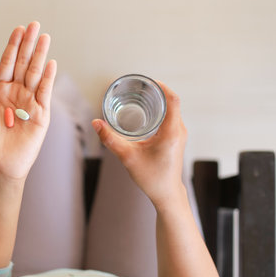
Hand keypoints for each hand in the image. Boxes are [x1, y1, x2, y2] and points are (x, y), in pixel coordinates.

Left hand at [0, 22, 56, 180]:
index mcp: (0, 93)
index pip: (7, 64)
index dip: (12, 47)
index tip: (17, 30)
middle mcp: (16, 95)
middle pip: (23, 64)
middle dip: (28, 44)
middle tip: (34, 25)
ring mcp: (30, 103)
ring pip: (35, 74)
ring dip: (39, 56)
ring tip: (43, 37)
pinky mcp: (41, 115)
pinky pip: (44, 93)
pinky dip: (47, 78)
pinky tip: (50, 63)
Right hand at [92, 81, 186, 209]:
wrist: (166, 194)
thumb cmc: (151, 178)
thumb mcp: (128, 157)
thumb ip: (110, 139)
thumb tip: (96, 123)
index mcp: (171, 132)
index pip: (172, 99)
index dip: (161, 86)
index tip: (147, 82)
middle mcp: (179, 130)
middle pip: (171, 101)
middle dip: (155, 92)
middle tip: (137, 88)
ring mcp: (179, 134)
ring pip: (171, 109)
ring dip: (158, 101)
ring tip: (140, 96)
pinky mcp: (176, 138)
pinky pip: (170, 117)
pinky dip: (159, 110)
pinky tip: (146, 111)